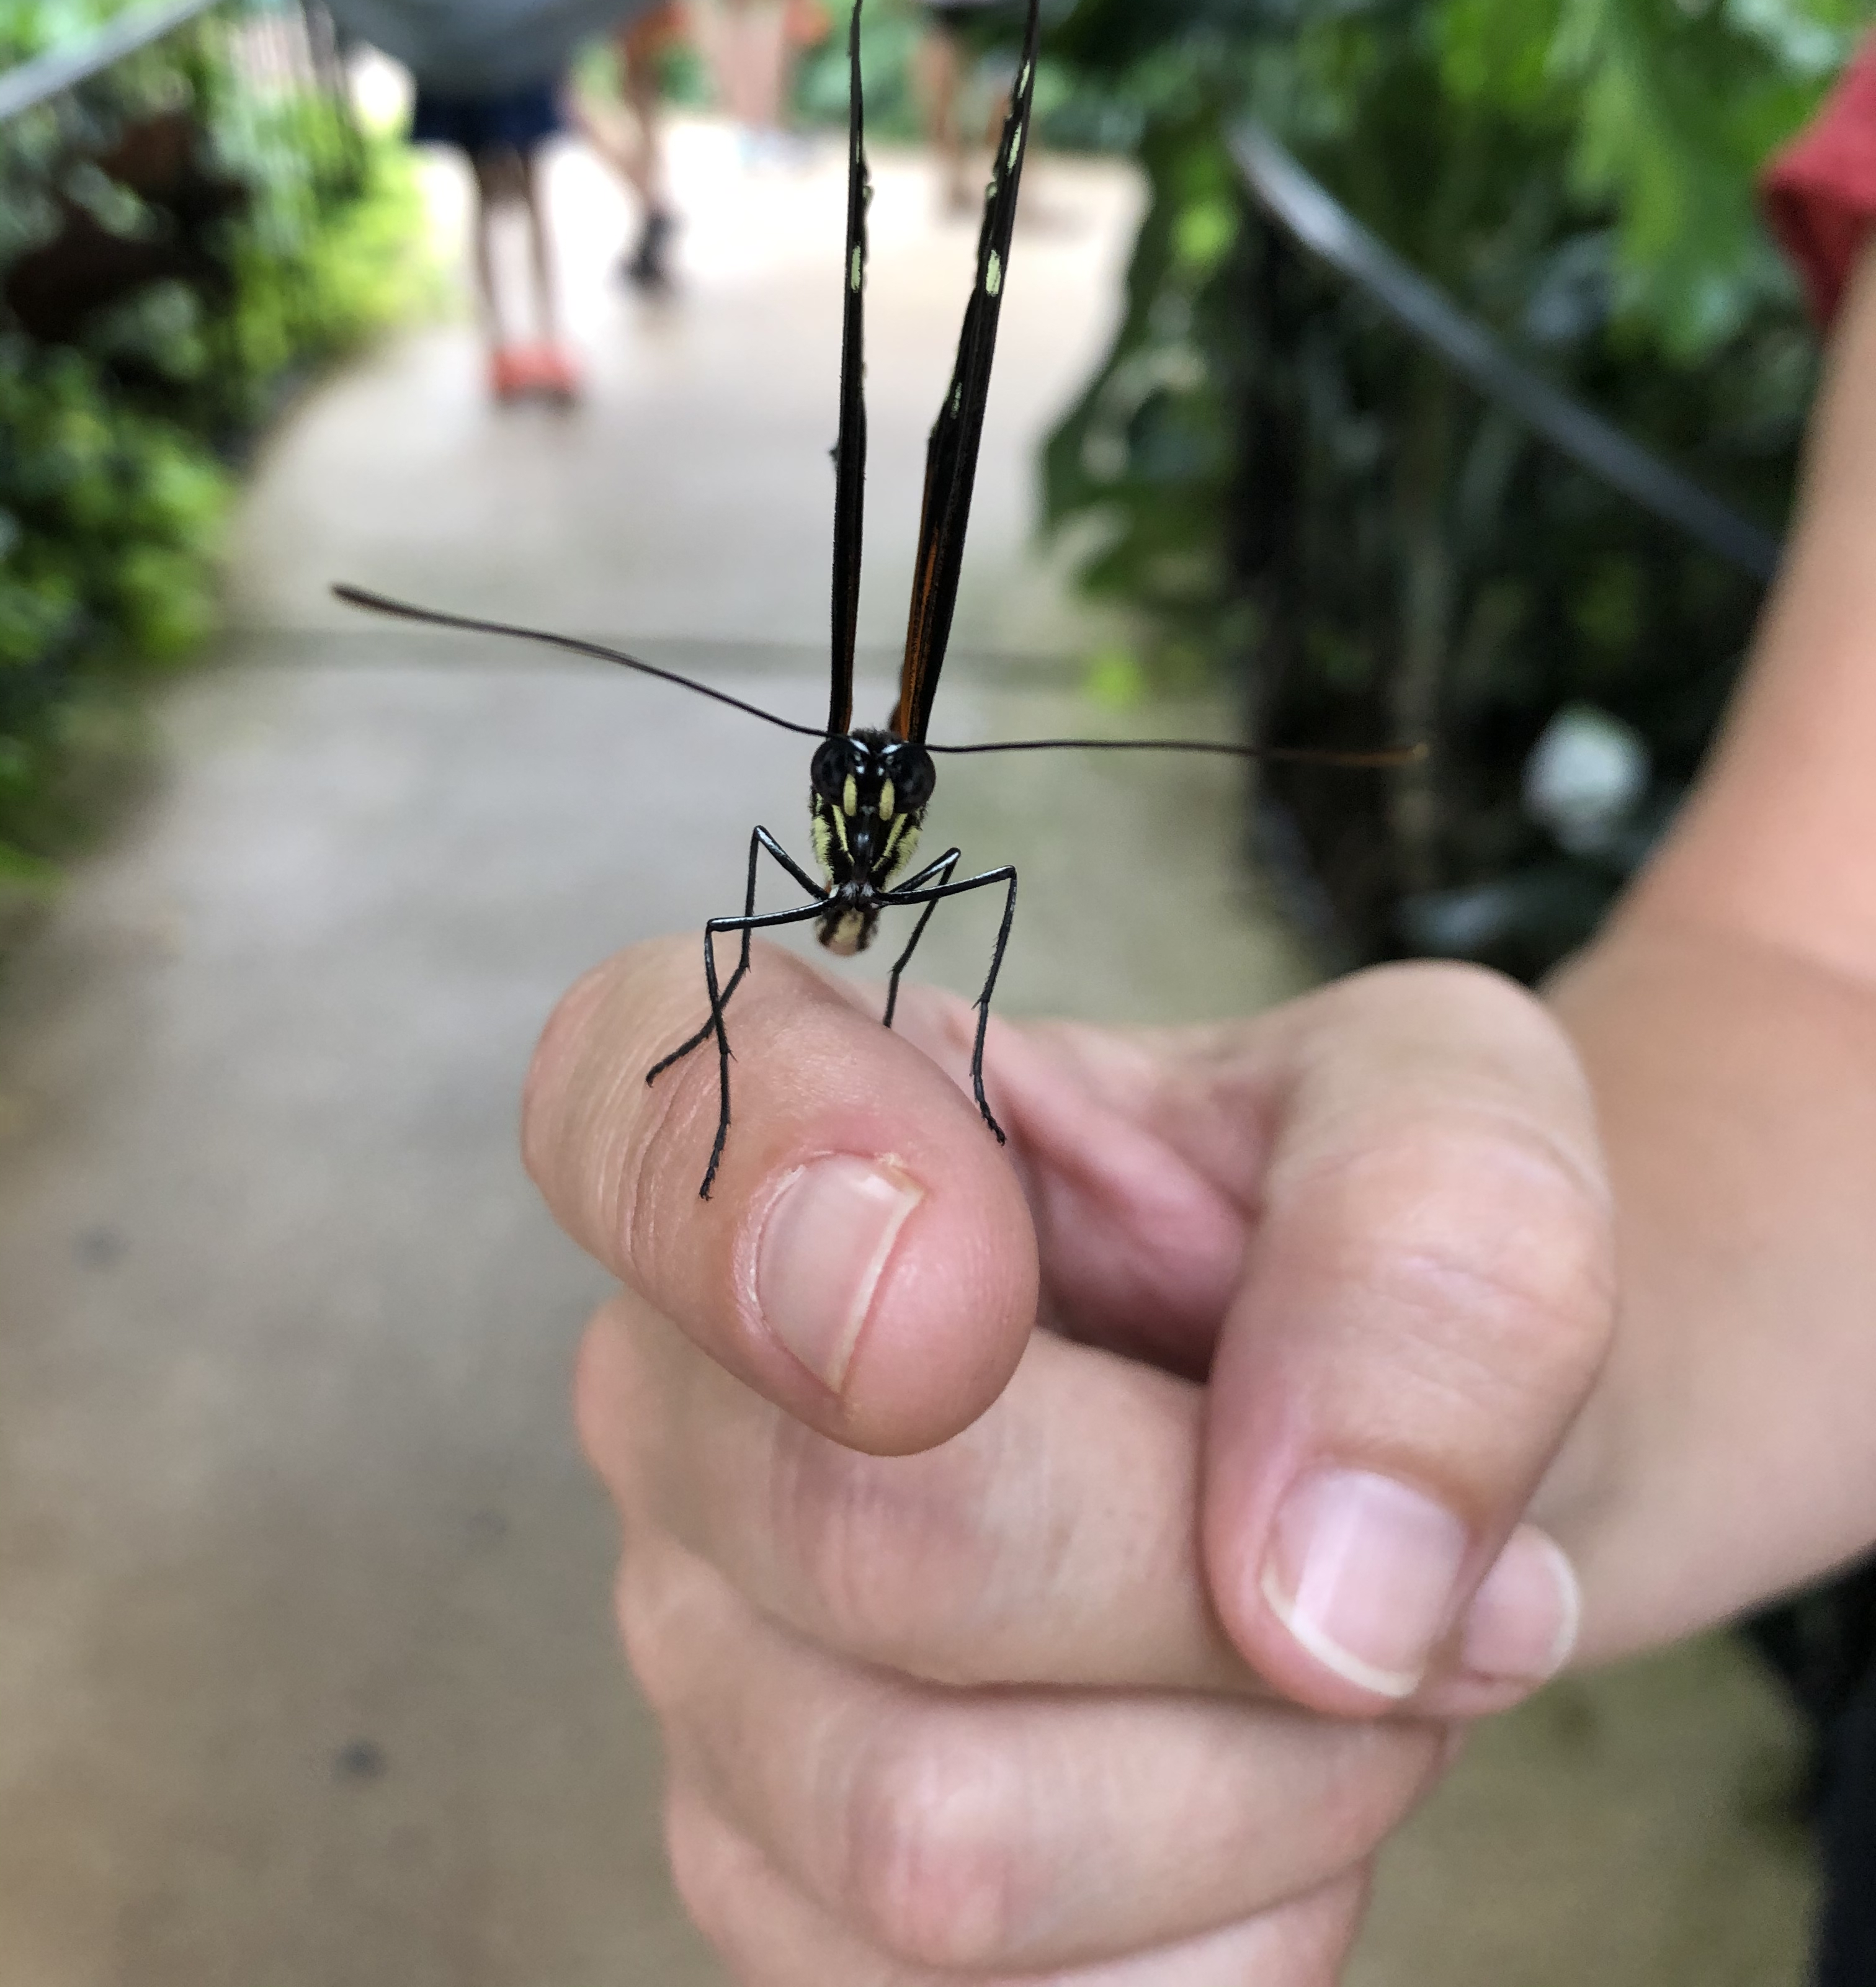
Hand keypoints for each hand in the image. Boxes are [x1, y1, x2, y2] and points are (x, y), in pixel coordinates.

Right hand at [524, 947, 1613, 1980]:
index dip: (770, 1207)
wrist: (1414, 1449)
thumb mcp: (1469, 1119)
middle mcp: (690, 1380)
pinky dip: (1236, 1929)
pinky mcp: (789, 1891)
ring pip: (939, 1840)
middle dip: (1222, 1591)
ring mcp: (709, 1655)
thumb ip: (1426, 1246)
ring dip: (1266, 1783)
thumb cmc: (1389, 1239)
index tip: (977, 1301)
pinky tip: (1256, 1780)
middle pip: (870, 1544)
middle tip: (1401, 1537)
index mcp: (806, 1100)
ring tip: (1346, 1658)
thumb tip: (1312, 1588)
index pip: (622, 1105)